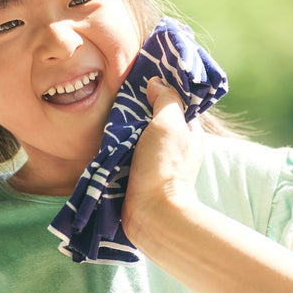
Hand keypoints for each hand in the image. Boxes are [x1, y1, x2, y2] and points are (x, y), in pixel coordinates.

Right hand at [122, 78, 204, 241]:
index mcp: (188, 131)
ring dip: (124, 128)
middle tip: (116, 95)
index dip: (157, 89)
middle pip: (153, 118)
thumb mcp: (169, 123)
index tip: (138, 78)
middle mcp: (175, 146)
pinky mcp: (139, 176)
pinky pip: (126, 153)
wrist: (152, 214)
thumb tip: (156, 82)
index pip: (173, 102)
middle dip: (137, 109)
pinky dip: (117, 146)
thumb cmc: (164, 167)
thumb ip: (166, 99)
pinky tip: (104, 137)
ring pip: (138, 135)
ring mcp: (156, 162)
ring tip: (107, 112)